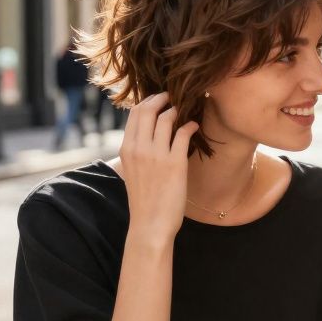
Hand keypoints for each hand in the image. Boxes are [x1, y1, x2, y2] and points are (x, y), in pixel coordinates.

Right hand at [117, 92, 198, 242]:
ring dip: (178, 110)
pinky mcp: (175, 164)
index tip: (160, 99)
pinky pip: (183, 133)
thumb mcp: (132, 171)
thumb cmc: (144, 199)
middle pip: (148, 109)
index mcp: (126, 149)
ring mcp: (156, 155)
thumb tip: (147, 134)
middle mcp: (138, 149)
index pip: (135, 114)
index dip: (148, 101)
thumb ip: (137, 151)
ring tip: (186, 110)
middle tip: (174, 96)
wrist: (150, 224)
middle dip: (162, 98)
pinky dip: (189, 125)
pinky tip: (194, 126)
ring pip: (166, 118)